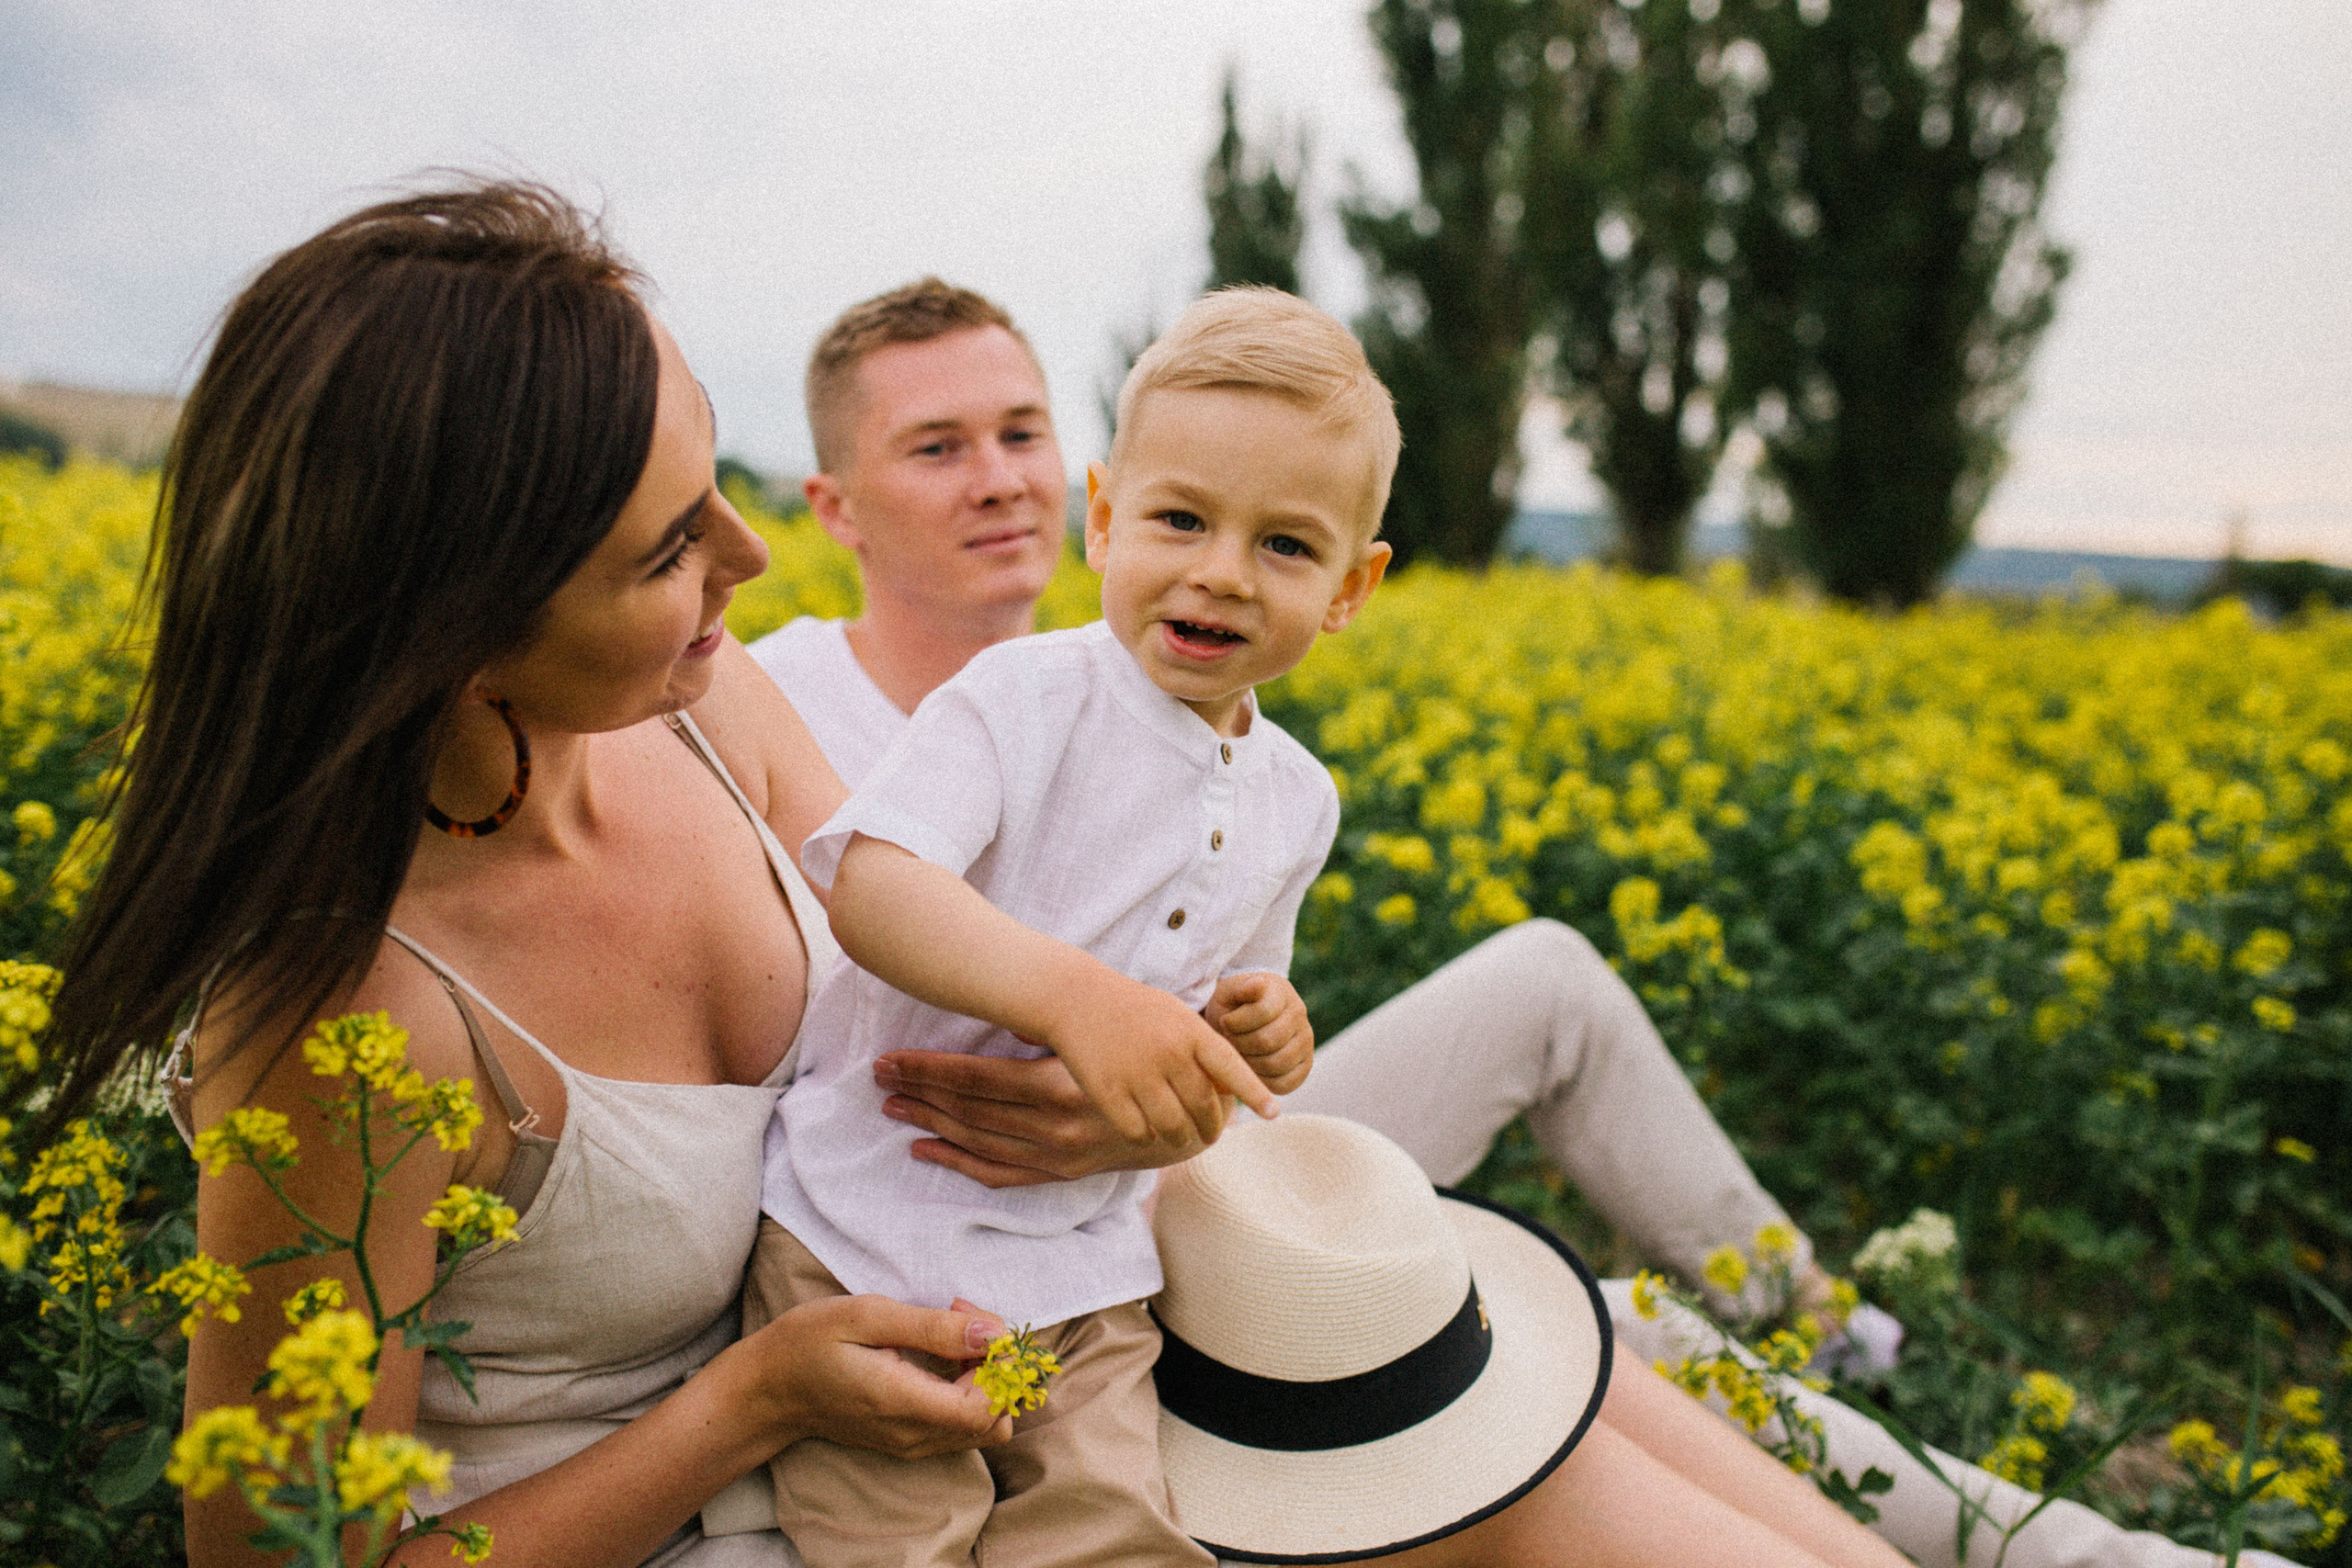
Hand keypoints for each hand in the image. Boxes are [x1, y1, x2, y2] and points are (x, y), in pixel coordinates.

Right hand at [739, 1293, 1012, 1459]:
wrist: (768, 1389)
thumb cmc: (810, 1342)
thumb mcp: (867, 1317)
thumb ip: (933, 1328)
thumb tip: (991, 1333)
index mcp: (905, 1404)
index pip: (988, 1407)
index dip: (999, 1363)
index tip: (973, 1319)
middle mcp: (915, 1435)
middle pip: (995, 1418)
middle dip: (996, 1364)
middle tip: (963, 1317)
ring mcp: (912, 1444)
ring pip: (984, 1425)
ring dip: (984, 1375)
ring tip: (951, 1332)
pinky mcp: (909, 1440)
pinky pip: (961, 1425)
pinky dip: (967, 1388)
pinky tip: (940, 1353)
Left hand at [874, 1052, 1212, 1187]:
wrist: (1193, 1117)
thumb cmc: (1146, 1061)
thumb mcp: (1101, 1037)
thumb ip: (1051, 1030)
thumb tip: (1002, 1014)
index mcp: (1060, 1086)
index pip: (974, 1079)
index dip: (926, 1069)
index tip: (890, 1059)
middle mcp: (1053, 1127)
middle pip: (967, 1109)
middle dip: (917, 1091)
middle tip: (878, 1076)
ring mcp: (1055, 1155)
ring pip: (976, 1140)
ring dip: (928, 1122)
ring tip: (892, 1105)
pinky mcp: (1060, 1173)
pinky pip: (998, 1174)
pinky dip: (957, 1163)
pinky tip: (925, 1150)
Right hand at [1040, 971, 1274, 1147]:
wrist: (1075, 997)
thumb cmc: (1134, 1008)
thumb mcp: (1176, 1016)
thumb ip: (1203, 1048)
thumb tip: (1231, 1091)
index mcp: (1189, 1031)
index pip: (1232, 1068)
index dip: (1254, 1093)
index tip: (1273, 1114)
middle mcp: (1168, 1053)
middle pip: (1203, 1108)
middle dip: (1212, 1128)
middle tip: (1213, 1136)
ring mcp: (1137, 1074)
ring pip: (1173, 1127)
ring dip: (1181, 1138)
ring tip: (1182, 1136)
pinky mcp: (1108, 1092)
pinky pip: (1139, 1132)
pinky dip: (1146, 1137)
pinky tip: (1147, 1130)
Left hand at [1203, 973, 1312, 1093]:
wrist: (1244, 1021)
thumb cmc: (1233, 1006)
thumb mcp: (1228, 993)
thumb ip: (1240, 988)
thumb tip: (1258, 984)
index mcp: (1281, 992)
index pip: (1261, 1012)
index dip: (1235, 1023)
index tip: (1224, 1022)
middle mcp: (1299, 1015)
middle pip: (1266, 1041)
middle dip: (1240, 1044)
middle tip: (1230, 1040)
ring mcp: (1306, 1041)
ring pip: (1275, 1064)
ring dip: (1249, 1063)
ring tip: (1240, 1052)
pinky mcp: (1305, 1065)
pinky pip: (1284, 1083)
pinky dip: (1262, 1080)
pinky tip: (1252, 1067)